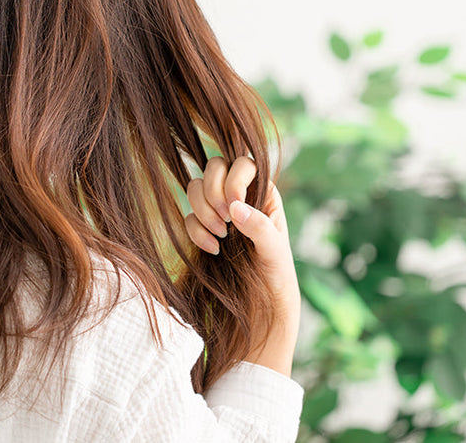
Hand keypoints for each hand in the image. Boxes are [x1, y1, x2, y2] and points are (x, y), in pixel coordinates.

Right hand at [184, 155, 300, 374]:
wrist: (261, 303)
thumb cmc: (276, 273)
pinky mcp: (202, 229)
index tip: (234, 204)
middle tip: (224, 220)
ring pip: (195, 188)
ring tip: (220, 236)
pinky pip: (188, 217)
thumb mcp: (275, 250)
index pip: (244, 163)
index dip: (234, 177)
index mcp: (263, 193)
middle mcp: (239, 196)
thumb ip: (258, 226)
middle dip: (212, 191)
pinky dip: (196, 231)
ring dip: (202, 210)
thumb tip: (236, 206)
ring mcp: (218, 211)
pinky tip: (212, 250)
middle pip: (214, 167)